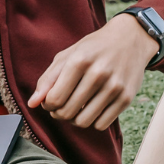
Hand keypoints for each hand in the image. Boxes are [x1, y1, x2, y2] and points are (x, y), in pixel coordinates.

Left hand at [27, 12, 158, 129]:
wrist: (131, 39)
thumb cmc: (94, 48)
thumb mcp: (69, 55)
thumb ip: (48, 79)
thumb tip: (32, 104)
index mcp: (80, 60)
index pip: (55, 99)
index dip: (48, 104)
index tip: (51, 100)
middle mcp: (98, 73)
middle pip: (67, 112)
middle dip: (59, 113)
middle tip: (62, 105)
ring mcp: (115, 87)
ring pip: (84, 122)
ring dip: (75, 119)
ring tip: (77, 108)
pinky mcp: (126, 98)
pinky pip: (102, 124)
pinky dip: (93, 121)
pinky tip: (93, 108)